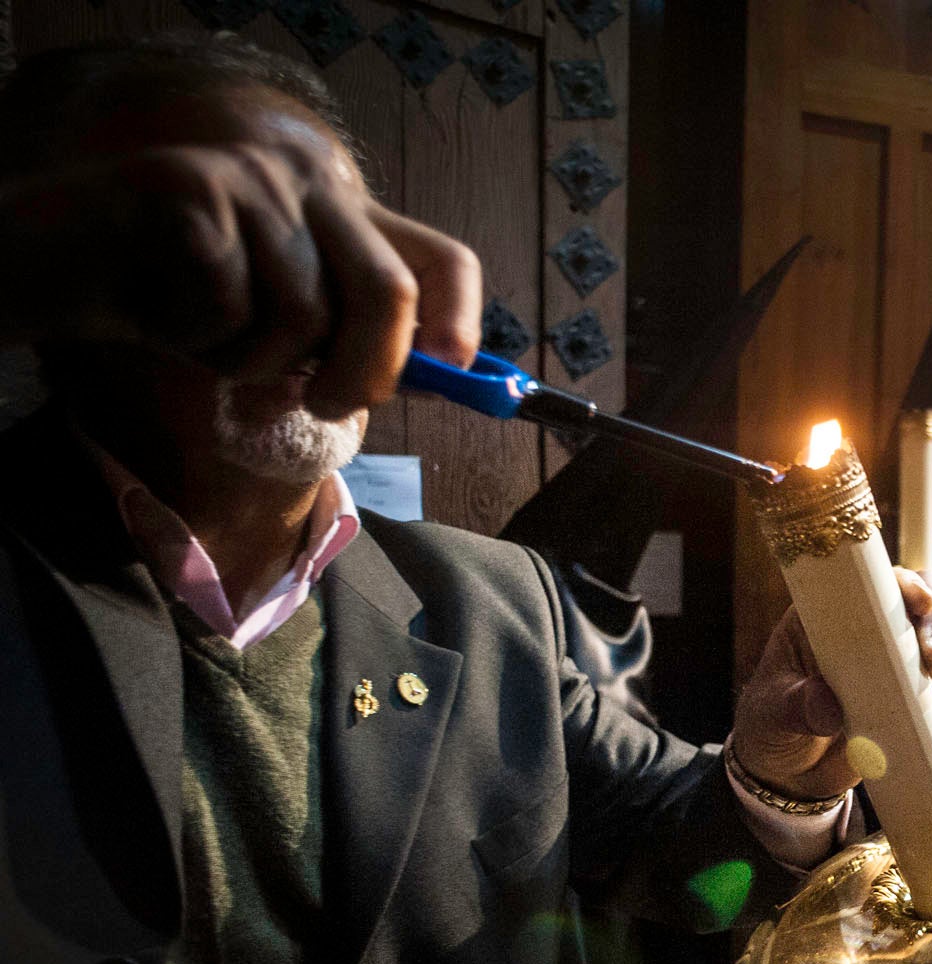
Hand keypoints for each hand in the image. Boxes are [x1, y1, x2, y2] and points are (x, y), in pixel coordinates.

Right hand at [1, 139, 480, 417]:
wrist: (57, 267)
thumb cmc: (178, 307)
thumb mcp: (281, 332)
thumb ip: (353, 341)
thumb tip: (444, 376)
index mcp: (344, 215)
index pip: (441, 258)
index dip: (461, 322)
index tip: (451, 373)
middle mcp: (310, 181)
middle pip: (387, 291)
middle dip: (364, 372)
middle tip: (325, 406)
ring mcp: (253, 176)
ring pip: (302, 315)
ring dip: (252, 361)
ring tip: (203, 338)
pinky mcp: (192, 185)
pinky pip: (229, 305)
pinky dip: (194, 338)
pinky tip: (160, 310)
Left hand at [729, 567, 931, 799]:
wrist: (788, 775)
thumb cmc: (771, 729)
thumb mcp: (774, 715)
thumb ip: (798, 707)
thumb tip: (828, 706)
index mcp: (833, 614)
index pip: (877, 584)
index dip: (907, 585)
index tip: (923, 604)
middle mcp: (875, 627)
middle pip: (926, 607)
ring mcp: (901, 659)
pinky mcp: (919, 694)